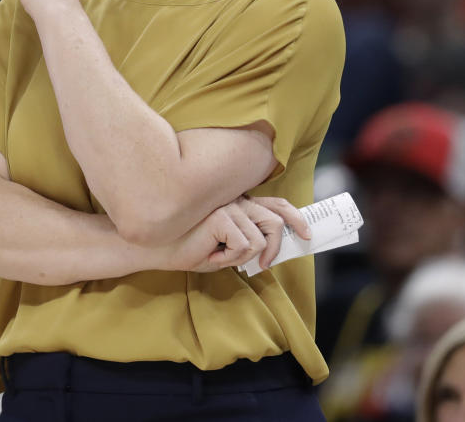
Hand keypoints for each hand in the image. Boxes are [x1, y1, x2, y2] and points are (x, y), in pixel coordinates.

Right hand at [159, 195, 311, 272]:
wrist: (158, 249)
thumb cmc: (189, 248)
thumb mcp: (226, 247)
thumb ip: (248, 242)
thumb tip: (273, 251)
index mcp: (239, 203)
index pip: (276, 204)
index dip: (295, 218)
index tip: (306, 235)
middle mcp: (236, 200)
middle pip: (275, 220)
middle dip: (275, 246)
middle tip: (263, 264)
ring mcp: (229, 205)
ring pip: (260, 240)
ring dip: (241, 257)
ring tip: (218, 255)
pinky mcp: (221, 215)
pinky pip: (244, 246)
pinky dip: (229, 258)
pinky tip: (210, 254)